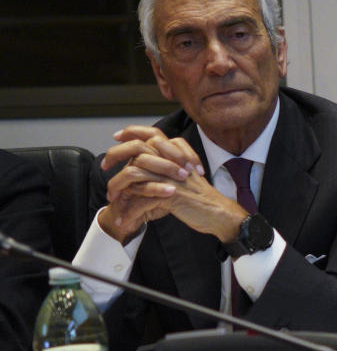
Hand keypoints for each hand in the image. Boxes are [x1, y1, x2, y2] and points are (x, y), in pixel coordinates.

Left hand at [99, 126, 247, 243]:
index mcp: (176, 155)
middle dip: (114, 156)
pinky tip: (123, 219)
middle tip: (104, 165)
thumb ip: (170, 166)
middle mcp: (172, 162)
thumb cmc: (202, 197)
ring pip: (132, 175)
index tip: (117, 136)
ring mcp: (169, 178)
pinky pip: (140, 201)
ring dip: (117, 188)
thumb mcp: (187, 175)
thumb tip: (150, 164)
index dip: (133, 131)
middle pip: (136, 149)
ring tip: (111, 199)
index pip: (152, 133)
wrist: (218, 212)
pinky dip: (129, 212)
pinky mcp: (168, 195)